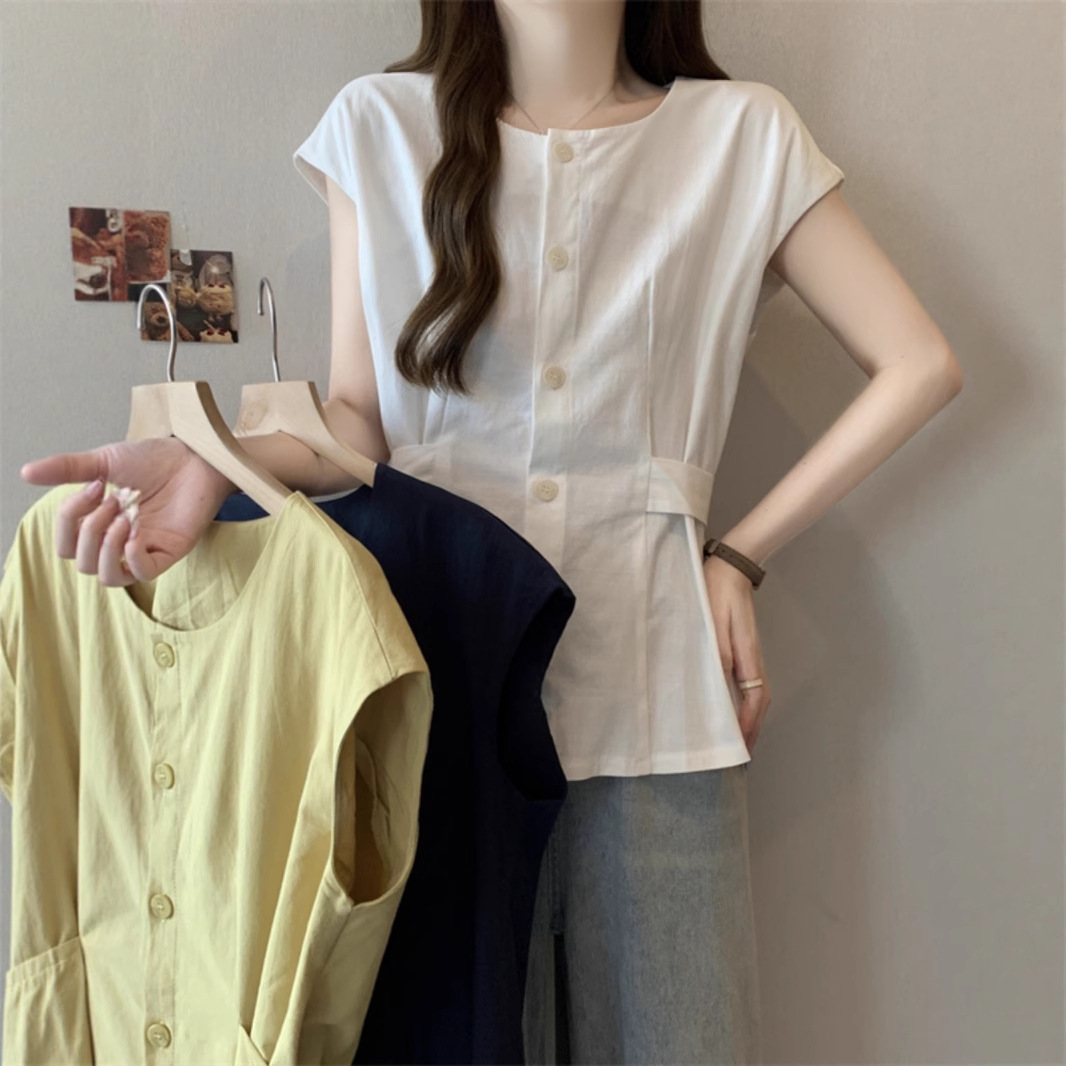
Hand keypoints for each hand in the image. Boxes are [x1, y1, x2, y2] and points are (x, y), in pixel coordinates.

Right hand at [20, 437, 234, 587]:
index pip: (65, 545)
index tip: (95, 485)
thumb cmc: (154, 460)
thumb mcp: (103, 461)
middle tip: (112, 500)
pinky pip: (142, 575)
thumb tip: (25, 472)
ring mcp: (143, 550)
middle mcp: (117, 542)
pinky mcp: (169, 552)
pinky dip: (132, 557)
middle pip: (82, 564)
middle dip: (89, 531)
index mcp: (98, 525)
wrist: (194, 456)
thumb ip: (67, 469)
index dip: (69, 519)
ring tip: (124, 517)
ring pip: (108, 578)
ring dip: (107, 547)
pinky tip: (136, 533)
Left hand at [702, 555, 770, 754]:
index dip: (747, 724)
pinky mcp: (743, 649)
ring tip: (740, 738)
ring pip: (756, 694)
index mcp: (747, 655)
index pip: (754, 699)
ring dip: (751, 717)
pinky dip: (745, 701)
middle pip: (760, 701)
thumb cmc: (716, 593)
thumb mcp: (712, 624)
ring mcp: (750, 654)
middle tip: (742, 754)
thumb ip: (717, 655)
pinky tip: (732, 706)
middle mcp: (753, 659)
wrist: (729, 567)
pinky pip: (748, 683)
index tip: (740, 747)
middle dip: (753, 728)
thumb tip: (718, 686)